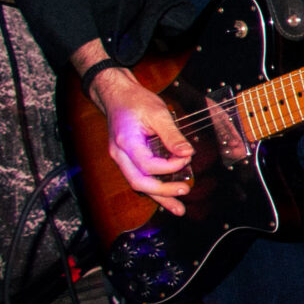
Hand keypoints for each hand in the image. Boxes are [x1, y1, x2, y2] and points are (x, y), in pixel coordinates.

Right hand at [91, 68, 194, 215]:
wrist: (117, 95)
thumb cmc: (135, 101)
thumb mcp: (157, 113)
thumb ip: (172, 135)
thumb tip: (187, 153)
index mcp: (125, 142)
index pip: (148, 165)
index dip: (170, 166)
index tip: (186, 157)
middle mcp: (120, 154)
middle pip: (139, 182)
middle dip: (163, 191)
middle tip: (185, 191)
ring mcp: (122, 158)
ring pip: (138, 184)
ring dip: (159, 197)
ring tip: (179, 208)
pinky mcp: (128, 159)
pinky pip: (140, 177)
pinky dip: (154, 188)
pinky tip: (168, 196)